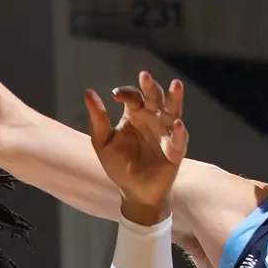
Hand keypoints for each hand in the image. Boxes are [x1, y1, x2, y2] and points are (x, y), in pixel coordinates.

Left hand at [85, 72, 188, 225]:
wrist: (134, 192)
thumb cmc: (119, 165)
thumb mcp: (103, 142)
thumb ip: (98, 119)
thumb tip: (88, 93)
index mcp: (135, 115)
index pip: (133, 97)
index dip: (126, 93)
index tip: (115, 95)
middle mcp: (152, 119)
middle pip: (155, 98)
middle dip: (151, 87)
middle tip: (145, 76)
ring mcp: (166, 133)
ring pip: (172, 111)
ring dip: (175, 98)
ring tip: (176, 85)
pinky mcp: (175, 150)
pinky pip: (179, 139)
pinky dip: (179, 131)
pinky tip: (177, 124)